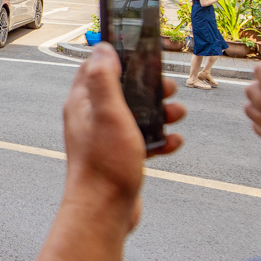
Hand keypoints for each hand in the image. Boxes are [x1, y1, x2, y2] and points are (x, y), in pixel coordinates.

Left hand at [63, 44, 184, 229]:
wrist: (104, 213)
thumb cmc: (104, 164)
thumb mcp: (107, 113)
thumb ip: (104, 78)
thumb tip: (103, 48)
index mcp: (82, 104)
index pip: (95, 68)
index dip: (119, 57)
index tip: (143, 53)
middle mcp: (91, 119)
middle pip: (123, 90)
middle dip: (148, 86)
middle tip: (168, 88)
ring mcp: (105, 139)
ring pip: (137, 115)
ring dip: (160, 112)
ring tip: (178, 114)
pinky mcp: (120, 158)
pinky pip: (143, 141)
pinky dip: (161, 139)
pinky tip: (173, 143)